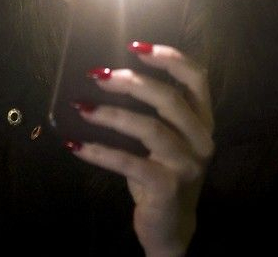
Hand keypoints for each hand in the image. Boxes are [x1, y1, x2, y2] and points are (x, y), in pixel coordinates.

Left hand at [67, 43, 213, 256]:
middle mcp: (201, 141)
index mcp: (202, 122)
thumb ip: (148, 112)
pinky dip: (99, 151)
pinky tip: (75, 143)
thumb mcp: (161, 141)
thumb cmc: (159, 175)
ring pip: (149, 128)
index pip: (197, 78)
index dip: (169, 57)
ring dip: (111, 114)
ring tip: (81, 107)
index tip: (136, 46)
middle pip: (170, 99)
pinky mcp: (167, 188)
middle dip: (131, 82)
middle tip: (98, 76)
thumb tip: (103, 77)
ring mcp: (187, 166)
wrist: (169, 230)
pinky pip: (129, 163)